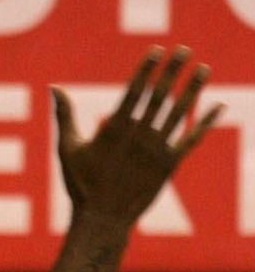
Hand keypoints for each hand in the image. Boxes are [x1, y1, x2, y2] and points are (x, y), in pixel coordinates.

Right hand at [56, 46, 220, 228]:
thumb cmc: (81, 186)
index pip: (136, 89)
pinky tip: (218, 107)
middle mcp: (139, 135)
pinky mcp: (169, 165)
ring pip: (179, 112)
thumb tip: (54, 88)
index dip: (148, 68)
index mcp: (115, 128)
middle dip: (173, 70)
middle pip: (160, 94)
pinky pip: (191, 138)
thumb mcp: (67, 149)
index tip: (158, 50)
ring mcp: (156, 149)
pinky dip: (206, 122)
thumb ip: (65, 116)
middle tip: (184, 50)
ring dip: (193, 88)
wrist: (101, 222)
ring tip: (204, 68)